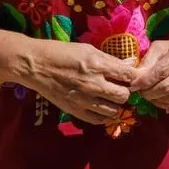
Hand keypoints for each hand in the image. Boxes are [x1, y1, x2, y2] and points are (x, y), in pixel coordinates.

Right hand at [20, 40, 136, 124]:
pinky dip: (104, 115)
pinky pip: (99, 120)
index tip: (129, 76)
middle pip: (124, 95)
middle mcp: (93, 84)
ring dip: (115, 104)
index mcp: (97, 65)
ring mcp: (84, 100)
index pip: (128, 75)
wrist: (36, 66)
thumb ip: (109, 59)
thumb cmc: (61, 53)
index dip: (132, 76)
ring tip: (109, 97)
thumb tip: (128, 66)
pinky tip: (101, 107)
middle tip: (119, 87)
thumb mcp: (87, 48)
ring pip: (114, 110)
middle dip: (125, 91)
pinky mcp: (76, 111)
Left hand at [130, 38, 168, 111]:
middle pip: (167, 86)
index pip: (162, 70)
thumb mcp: (163, 46)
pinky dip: (164, 104)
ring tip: (148, 93)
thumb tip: (136, 77)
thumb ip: (149, 60)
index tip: (133, 85)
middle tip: (139, 91)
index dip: (146, 80)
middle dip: (149, 92)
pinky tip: (158, 98)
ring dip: (155, 99)